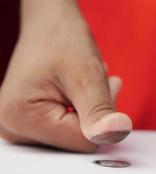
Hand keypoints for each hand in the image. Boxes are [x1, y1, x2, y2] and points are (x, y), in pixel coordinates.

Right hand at [0, 2, 131, 151]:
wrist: (50, 26)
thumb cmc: (63, 42)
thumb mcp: (86, 76)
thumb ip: (100, 110)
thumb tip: (117, 132)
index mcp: (22, 119)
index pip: (83, 143)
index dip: (102, 117)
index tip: (104, 88)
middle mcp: (14, 128)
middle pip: (77, 140)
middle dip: (94, 114)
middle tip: (93, 84)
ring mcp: (21, 127)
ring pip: (75, 135)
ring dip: (88, 111)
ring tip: (83, 83)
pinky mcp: (30, 123)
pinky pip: (66, 129)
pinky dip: (80, 111)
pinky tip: (78, 91)